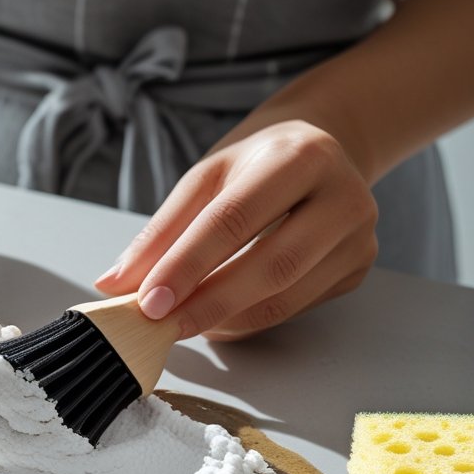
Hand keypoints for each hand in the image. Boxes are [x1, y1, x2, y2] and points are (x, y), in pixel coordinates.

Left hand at [94, 120, 377, 340]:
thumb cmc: (257, 163)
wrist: (324, 148)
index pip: (235, 219)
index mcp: (301, 156)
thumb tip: (114, 283)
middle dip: (208, 303)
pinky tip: (217, 319)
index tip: (148, 300)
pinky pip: (295, 308)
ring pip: (285, 297)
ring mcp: (359, 237)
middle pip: (271, 266)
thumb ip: (161, 231)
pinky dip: (248, 321)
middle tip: (161, 325)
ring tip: (181, 323)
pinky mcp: (358, 269)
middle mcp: (343, 196)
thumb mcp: (205, 178)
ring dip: (225, 320)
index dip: (188, 265)